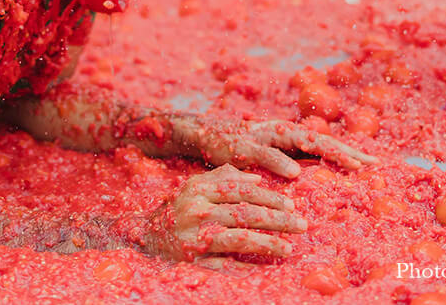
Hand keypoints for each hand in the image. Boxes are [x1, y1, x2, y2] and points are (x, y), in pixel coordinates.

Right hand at [144, 165, 305, 260]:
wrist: (144, 237)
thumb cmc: (178, 210)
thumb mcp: (195, 187)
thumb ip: (223, 177)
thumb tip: (257, 177)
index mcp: (199, 187)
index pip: (242, 190)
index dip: (270, 196)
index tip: (292, 204)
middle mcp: (196, 208)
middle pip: (246, 213)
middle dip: (278, 219)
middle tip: (301, 225)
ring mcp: (194, 234)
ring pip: (239, 238)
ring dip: (268, 243)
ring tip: (288, 248)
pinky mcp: (192, 257)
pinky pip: (223, 263)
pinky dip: (243, 267)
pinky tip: (261, 268)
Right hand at [174, 116, 375, 178]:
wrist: (200, 133)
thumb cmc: (237, 150)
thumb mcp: (267, 157)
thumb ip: (289, 163)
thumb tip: (314, 179)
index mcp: (288, 136)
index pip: (323, 144)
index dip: (347, 152)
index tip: (373, 164)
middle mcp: (281, 132)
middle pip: (320, 140)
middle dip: (347, 151)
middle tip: (371, 164)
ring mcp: (264, 136)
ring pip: (302, 142)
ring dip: (327, 152)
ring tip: (350, 164)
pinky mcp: (244, 146)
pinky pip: (266, 155)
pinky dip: (281, 162)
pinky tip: (295, 173)